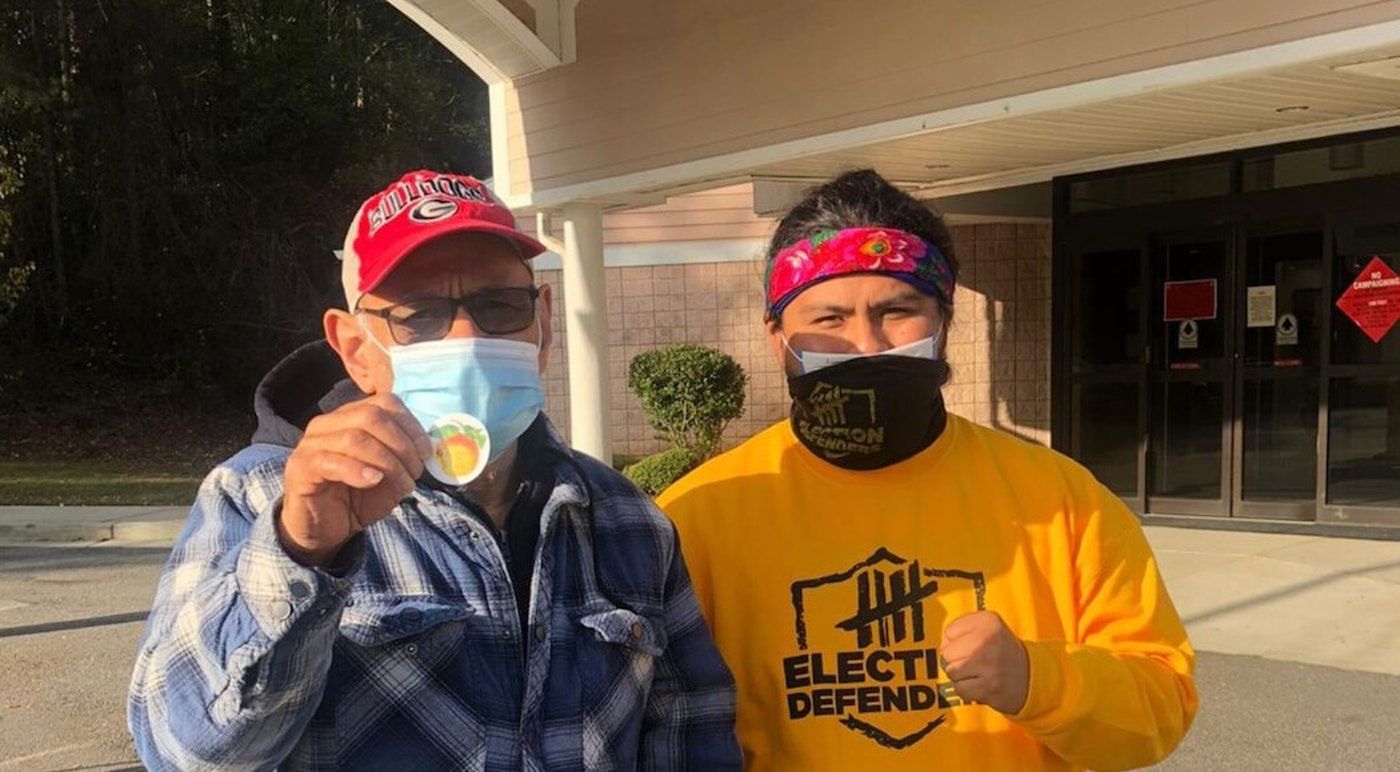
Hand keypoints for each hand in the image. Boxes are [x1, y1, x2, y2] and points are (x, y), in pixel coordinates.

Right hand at [279, 394, 431, 567]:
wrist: (322, 531)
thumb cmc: (356, 500)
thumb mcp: (390, 478)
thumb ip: (404, 459)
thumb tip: (426, 450)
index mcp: (350, 418)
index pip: (385, 403)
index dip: (411, 425)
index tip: (426, 452)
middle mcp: (327, 424)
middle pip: (371, 416)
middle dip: (402, 444)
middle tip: (415, 472)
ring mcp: (310, 444)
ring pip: (355, 438)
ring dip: (387, 462)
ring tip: (402, 484)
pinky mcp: (300, 468)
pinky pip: (331, 462)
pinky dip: (358, 471)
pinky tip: (373, 481)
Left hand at [939, 610, 1030, 714]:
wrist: (1031, 677)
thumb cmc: (1001, 651)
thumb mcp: (989, 627)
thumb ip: (963, 626)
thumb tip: (942, 642)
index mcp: (987, 621)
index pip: (949, 632)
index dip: (956, 641)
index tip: (971, 645)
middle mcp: (988, 639)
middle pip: (946, 652)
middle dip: (955, 660)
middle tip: (973, 662)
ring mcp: (988, 663)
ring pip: (951, 671)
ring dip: (960, 676)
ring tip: (976, 673)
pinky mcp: (988, 686)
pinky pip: (959, 689)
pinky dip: (966, 690)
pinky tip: (979, 684)